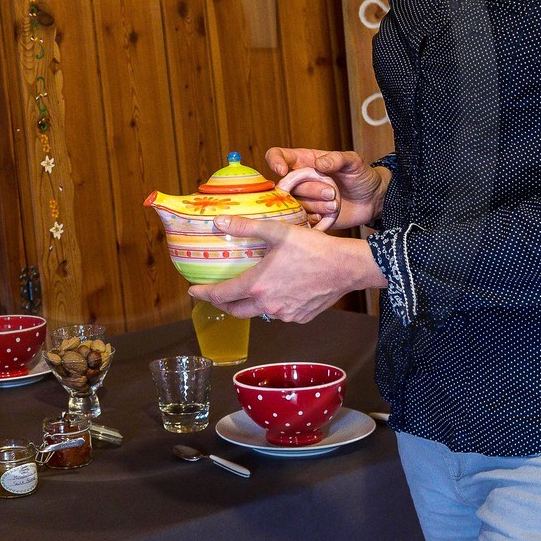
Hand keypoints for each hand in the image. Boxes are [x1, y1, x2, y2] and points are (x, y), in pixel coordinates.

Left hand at [187, 214, 387, 323]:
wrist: (346, 267)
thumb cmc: (313, 248)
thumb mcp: (277, 231)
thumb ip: (245, 228)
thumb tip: (218, 222)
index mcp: (258, 285)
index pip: (222, 295)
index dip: (205, 294)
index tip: (193, 291)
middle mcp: (268, 304)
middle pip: (236, 310)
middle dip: (222, 304)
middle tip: (215, 295)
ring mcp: (285, 314)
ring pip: (259, 312)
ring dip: (250, 303)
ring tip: (249, 290)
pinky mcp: (300, 317)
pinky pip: (280, 313)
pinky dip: (273, 304)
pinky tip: (278, 291)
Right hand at [264, 147, 389, 230]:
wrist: (372, 200)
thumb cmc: (361, 176)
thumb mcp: (353, 161)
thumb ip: (337, 158)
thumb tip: (319, 163)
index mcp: (304, 161)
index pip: (277, 155)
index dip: (274, 161)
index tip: (282, 171)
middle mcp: (300, 180)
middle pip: (287, 185)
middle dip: (310, 190)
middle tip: (332, 192)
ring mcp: (303, 199)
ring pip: (294, 204)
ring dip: (317, 205)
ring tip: (336, 204)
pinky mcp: (309, 216)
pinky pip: (301, 219)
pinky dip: (316, 218)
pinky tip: (329, 215)